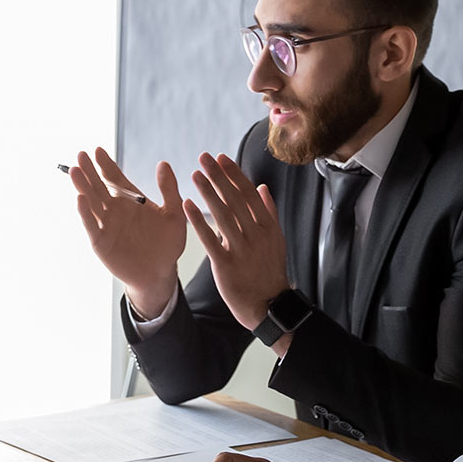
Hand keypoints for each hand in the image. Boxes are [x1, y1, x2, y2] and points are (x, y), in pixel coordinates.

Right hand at [69, 147, 185, 317]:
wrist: (160, 272)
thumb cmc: (168, 244)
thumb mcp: (174, 214)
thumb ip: (168, 189)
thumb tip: (163, 163)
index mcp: (131, 200)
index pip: (114, 177)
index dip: (105, 164)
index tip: (97, 150)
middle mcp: (114, 209)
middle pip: (98, 186)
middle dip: (89, 171)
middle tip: (81, 155)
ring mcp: (106, 224)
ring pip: (91, 202)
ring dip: (82, 187)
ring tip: (75, 171)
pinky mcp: (101, 241)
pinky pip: (91, 224)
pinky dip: (85, 212)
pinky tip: (80, 198)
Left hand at [184, 152, 291, 332]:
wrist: (268, 304)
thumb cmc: (269, 270)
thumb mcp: (275, 239)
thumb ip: (268, 212)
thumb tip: (261, 186)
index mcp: (267, 226)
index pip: (248, 194)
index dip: (234, 174)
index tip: (221, 157)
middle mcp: (255, 235)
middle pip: (235, 200)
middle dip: (218, 177)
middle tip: (204, 157)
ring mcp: (241, 250)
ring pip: (223, 216)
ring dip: (208, 193)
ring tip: (195, 175)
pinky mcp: (226, 265)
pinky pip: (210, 240)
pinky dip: (198, 222)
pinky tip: (187, 206)